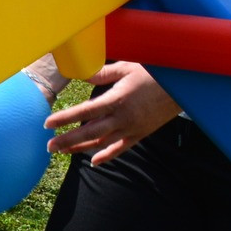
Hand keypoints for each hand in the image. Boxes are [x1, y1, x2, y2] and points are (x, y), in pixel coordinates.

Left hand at [44, 61, 180, 163]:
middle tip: (49, 146)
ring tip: (63, 151)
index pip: (85, 111)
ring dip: (81, 148)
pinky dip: (107, 156)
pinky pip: (121, 148)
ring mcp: (132, 128)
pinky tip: (94, 161)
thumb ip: (101, 73)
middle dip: (68, 140)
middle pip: (90, 132)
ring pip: (102, 143)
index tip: (47, 124)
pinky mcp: (141, 134)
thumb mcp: (126, 68)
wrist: (182, 88)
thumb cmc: (153, 74)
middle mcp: (123, 117)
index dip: (65, 119)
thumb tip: (79, 72)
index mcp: (116, 100)